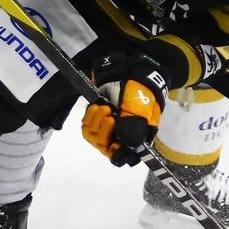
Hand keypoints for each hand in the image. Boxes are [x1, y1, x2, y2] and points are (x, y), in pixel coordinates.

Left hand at [80, 52, 168, 166]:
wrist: (131, 71)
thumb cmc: (142, 91)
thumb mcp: (142, 107)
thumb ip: (135, 125)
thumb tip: (129, 143)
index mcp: (136, 137)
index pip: (124, 157)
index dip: (117, 153)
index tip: (115, 143)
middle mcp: (120, 136)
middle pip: (105, 148)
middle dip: (105, 132)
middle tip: (110, 115)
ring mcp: (107, 127)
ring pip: (94, 138)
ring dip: (97, 123)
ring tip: (105, 108)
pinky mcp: (96, 118)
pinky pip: (86, 127)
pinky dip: (89, 117)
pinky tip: (97, 106)